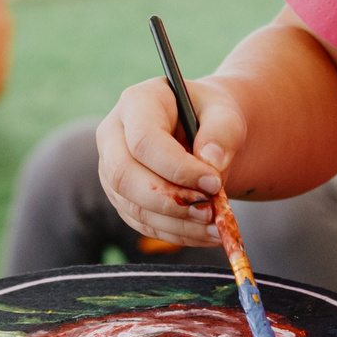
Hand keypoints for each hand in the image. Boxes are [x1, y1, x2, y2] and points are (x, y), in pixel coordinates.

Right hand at [95, 76, 247, 245]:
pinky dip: (177, 233)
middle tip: (210, 210)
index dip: (177, 168)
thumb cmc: (211, 116)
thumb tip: (211, 163)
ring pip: (133, 206)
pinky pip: (143, 223)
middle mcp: (113, 136)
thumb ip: (222, 132)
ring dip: (177, 223)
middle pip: (125, 176)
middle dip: (169, 200)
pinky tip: (207, 233)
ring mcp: (112, 169)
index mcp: (136, 103)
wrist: (203, 130)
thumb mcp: (225, 112)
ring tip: (216, 226)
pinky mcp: (122, 197)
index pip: (144, 141)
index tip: (214, 183)